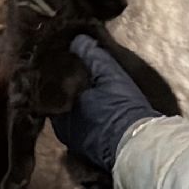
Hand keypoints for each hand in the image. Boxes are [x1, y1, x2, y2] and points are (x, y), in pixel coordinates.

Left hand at [50, 35, 161, 171]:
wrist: (136, 144)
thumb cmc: (122, 108)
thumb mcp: (110, 76)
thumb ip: (92, 56)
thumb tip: (77, 40)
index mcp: (59, 105)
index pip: (51, 83)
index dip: (59, 71)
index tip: (67, 60)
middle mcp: (59, 124)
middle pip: (56, 99)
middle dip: (63, 87)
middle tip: (75, 72)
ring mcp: (69, 138)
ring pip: (66, 113)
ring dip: (72, 102)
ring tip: (84, 89)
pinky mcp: (81, 148)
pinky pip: (75, 126)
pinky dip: (79, 116)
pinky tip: (90, 108)